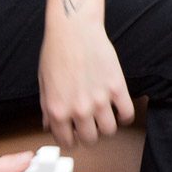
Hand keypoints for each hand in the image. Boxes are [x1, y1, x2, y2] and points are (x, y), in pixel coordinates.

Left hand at [38, 21, 135, 147]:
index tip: (75, 133)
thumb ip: (47, 109)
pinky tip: (119, 108)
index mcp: (57, 110)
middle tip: (90, 124)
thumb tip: (50, 126)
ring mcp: (100, 100)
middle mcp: (78, 110)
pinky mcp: (117, 88)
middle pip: (91, 140)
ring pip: (110, 131)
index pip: (67, 142)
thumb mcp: (43, 84)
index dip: (71, 139)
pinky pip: (127, 114)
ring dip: (107, 126)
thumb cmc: (56, 52)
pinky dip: (124, 116)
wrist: (74, 29)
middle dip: (89, 134)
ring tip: (104, 115)